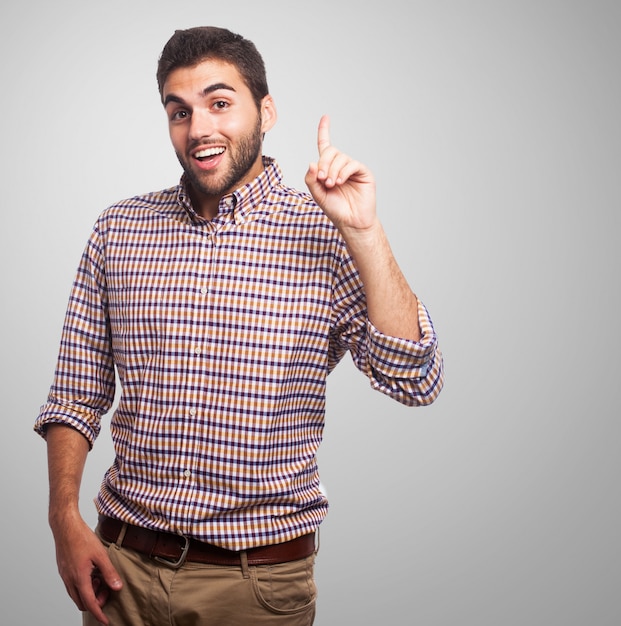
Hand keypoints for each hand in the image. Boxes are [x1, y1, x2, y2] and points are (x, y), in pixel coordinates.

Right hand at [53, 515, 121, 624]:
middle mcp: (70, 580)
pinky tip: (92, 573)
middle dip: (95, 601)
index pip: (90, 603)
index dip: (99, 613)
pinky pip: (73, 585)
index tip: (105, 621)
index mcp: (79, 578)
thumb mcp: (100, 555)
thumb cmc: (82, 538)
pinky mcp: (64, 570)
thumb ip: (109, 572)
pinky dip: (83, 585)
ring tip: (100, 579)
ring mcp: (65, 576)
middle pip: (82, 602)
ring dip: (89, 593)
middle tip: (107, 590)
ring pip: (76, 594)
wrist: (65, 527)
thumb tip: (117, 587)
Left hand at [305, 115, 376, 233]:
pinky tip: (340, 182)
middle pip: (330, 151)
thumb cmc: (335, 209)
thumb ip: (311, 179)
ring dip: (332, 170)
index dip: (324, 131)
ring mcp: (352, 168)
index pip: (325, 146)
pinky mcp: (363, 172)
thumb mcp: (317, 194)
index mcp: (328, 168)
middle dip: (324, 163)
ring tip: (331, 185)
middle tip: (323, 180)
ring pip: (340, 158)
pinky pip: (351, 164)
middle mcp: (340, 166)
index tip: (325, 117)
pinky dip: (343, 172)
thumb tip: (312, 162)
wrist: (351, 222)